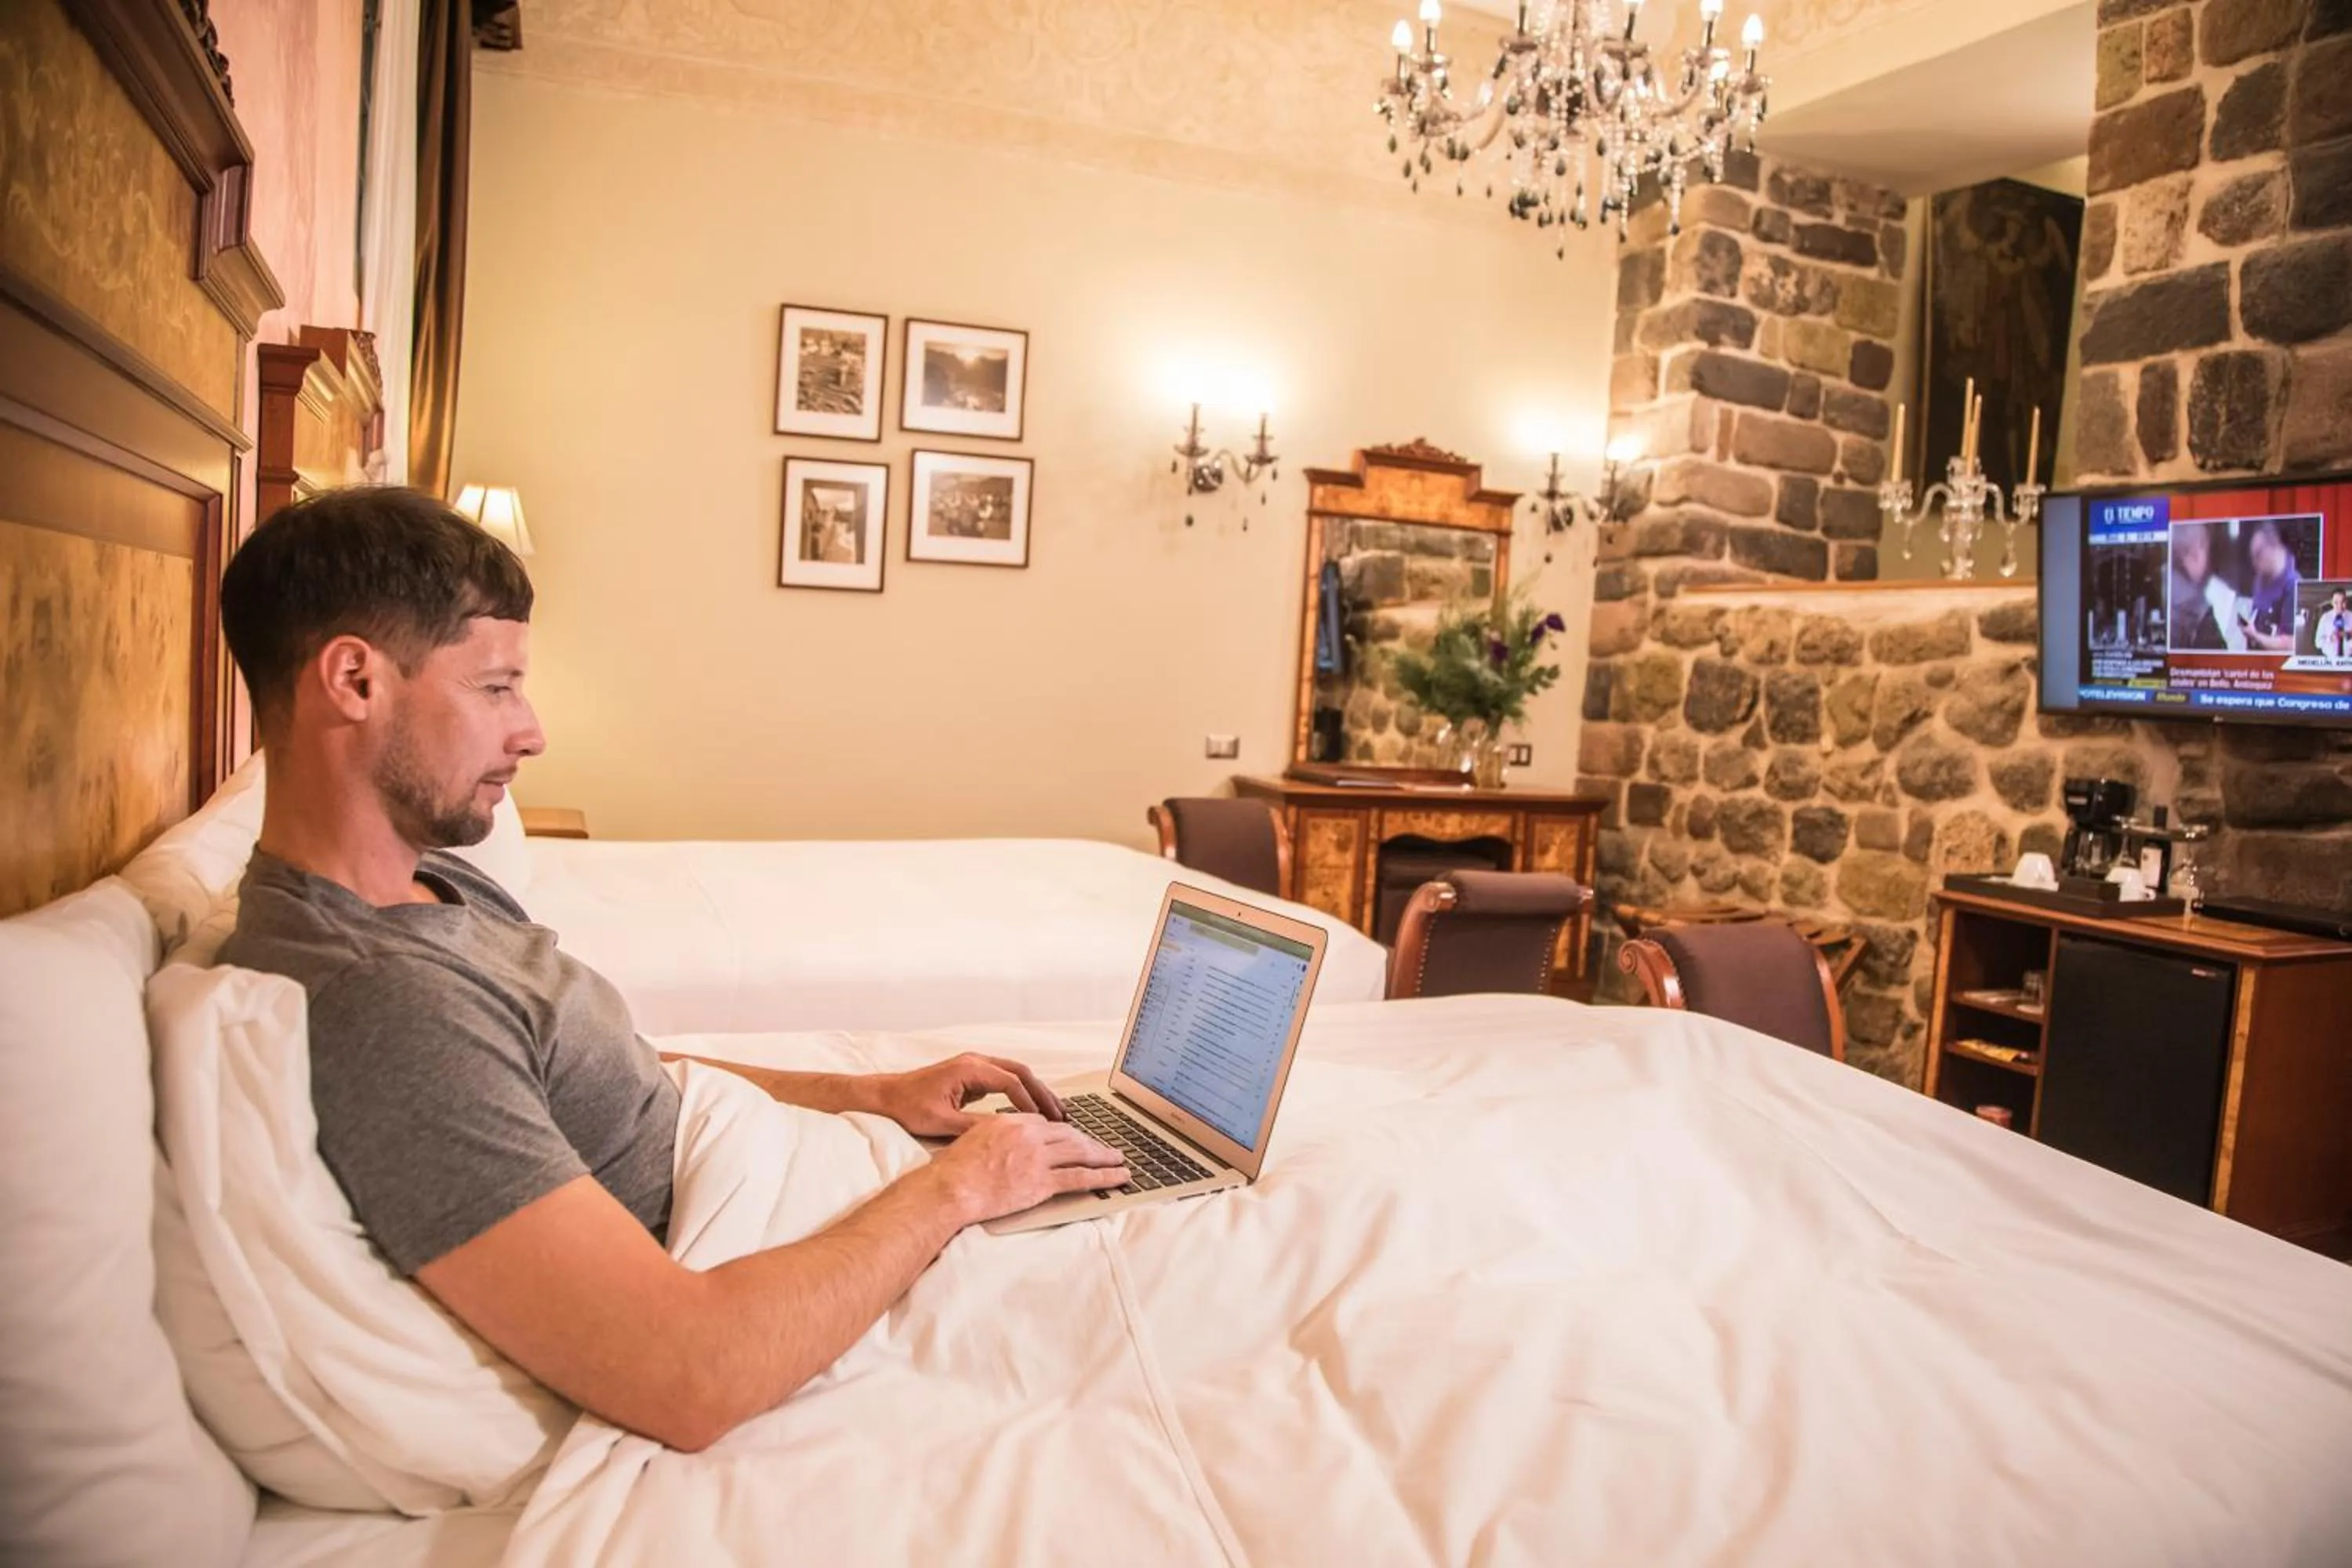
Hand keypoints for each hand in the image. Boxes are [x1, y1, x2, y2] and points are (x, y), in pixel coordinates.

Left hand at [867, 1053, 1066, 1137]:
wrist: (886, 1096)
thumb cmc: (908, 1107)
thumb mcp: (942, 1122)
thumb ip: (974, 1126)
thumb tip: (1005, 1133)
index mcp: (969, 1069)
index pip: (1011, 1082)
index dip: (1031, 1103)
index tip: (1045, 1122)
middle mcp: (975, 1062)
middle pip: (1020, 1072)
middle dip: (1042, 1093)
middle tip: (1061, 1116)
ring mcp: (974, 1066)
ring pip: (1015, 1074)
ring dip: (1035, 1092)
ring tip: (1054, 1114)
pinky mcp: (972, 1076)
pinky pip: (1005, 1080)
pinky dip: (1022, 1093)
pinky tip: (1032, 1111)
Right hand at [924, 1115, 1128, 1224]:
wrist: (950, 1188)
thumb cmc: (954, 1169)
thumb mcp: (975, 1138)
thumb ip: (997, 1134)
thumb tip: (1006, 1141)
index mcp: (1014, 1121)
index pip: (1049, 1125)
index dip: (1066, 1133)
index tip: (1076, 1140)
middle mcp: (1030, 1135)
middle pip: (1070, 1135)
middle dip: (1092, 1143)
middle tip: (1106, 1148)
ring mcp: (1038, 1158)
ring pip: (1081, 1153)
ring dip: (1104, 1157)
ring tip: (1120, 1161)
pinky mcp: (1042, 1182)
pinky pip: (1080, 1178)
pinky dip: (1104, 1177)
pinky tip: (1118, 1178)